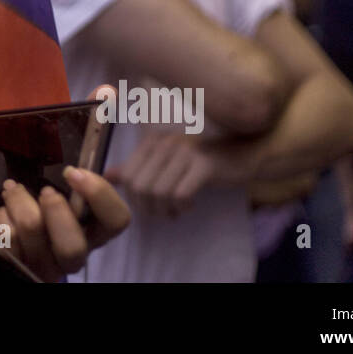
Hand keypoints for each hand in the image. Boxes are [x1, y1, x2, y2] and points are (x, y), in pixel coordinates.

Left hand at [0, 168, 130, 280]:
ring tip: (12, 190)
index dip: (99, 193)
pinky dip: (2, 217)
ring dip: (19, 201)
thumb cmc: (43, 211)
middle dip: (55, 210)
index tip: (73, 172)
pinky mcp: (16, 267)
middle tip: (45, 191)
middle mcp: (72, 258)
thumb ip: (76, 184)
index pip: (116, 220)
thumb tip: (80, 167)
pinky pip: (6, 239)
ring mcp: (44, 267)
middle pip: (72, 247)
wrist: (11, 242)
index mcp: (93, 235)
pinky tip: (5, 213)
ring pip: (32, 232)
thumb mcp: (64, 197)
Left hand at [106, 131, 236, 217]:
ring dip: (166, 210)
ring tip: (176, 209)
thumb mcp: (167, 161)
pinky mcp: (203, 165)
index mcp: (152, 140)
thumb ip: (138, 167)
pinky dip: (182, 207)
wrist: (244, 152)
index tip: (149, 206)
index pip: (127, 177)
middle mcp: (165, 142)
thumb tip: (108, 176)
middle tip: (164, 212)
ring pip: (158, 193)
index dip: (134, 199)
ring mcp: (184, 152)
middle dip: (149, 208)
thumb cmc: (201, 160)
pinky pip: (180, 195)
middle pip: (140, 187)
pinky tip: (190, 205)